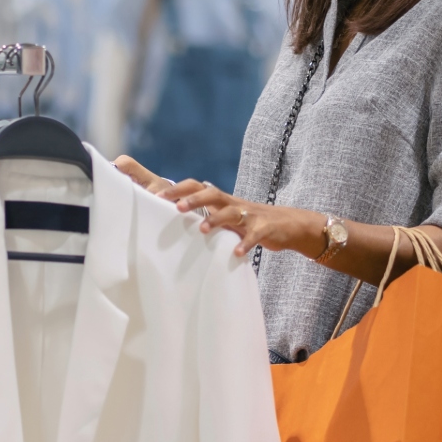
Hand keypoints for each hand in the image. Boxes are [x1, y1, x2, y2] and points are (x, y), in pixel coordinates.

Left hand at [113, 157, 322, 258]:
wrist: (285, 225)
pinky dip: (245, 244)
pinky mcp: (265, 229)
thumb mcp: (224, 216)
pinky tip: (235, 254)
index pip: (196, 187)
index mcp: (220, 200)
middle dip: (193, 199)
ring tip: (202, 230)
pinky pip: (254, 235)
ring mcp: (250, 215)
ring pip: (232, 212)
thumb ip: (203, 215)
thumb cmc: (247, 222)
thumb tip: (170, 217)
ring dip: (217, 219)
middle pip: (211, 193)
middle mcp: (233, 204)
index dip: (177, 189)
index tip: (155, 195)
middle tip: (175, 207)